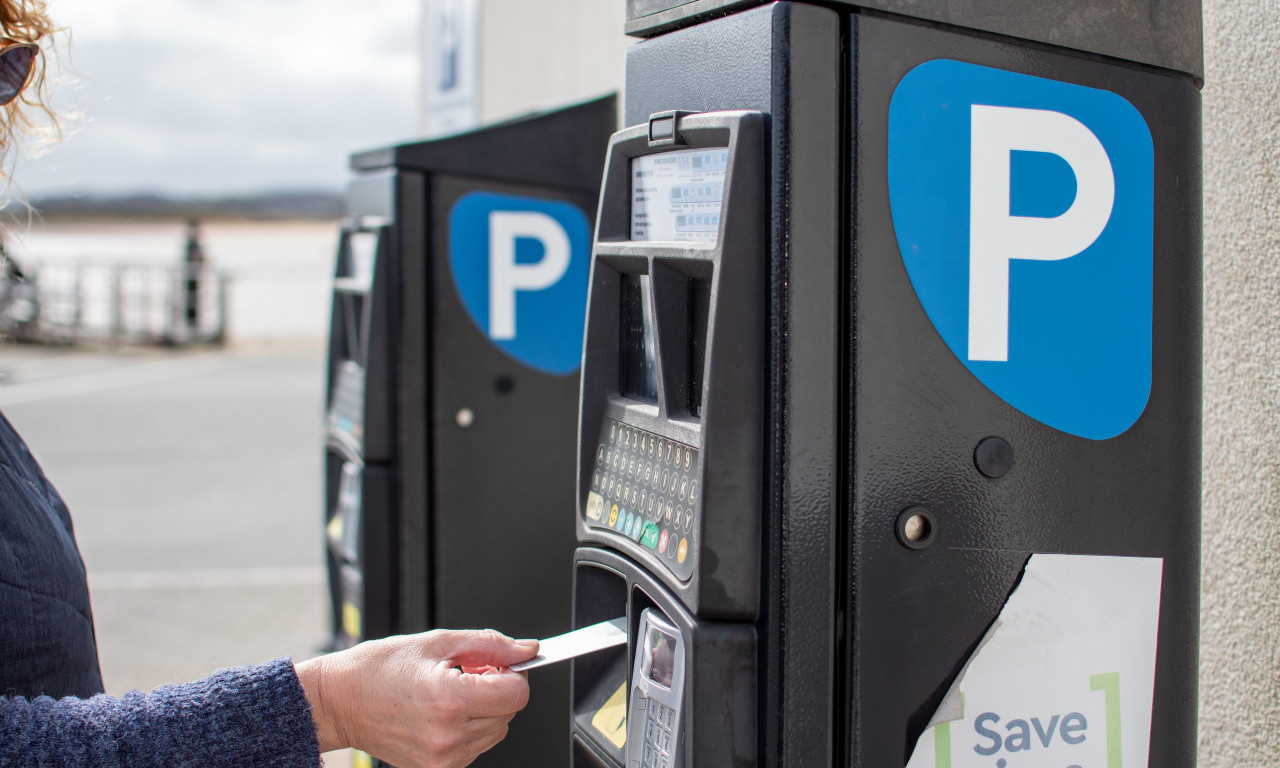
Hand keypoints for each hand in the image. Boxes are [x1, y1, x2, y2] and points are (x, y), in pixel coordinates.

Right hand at [296, 629, 538, 767]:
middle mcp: (448, 735)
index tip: (498, 665)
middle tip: (467, 673)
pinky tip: (443, 712)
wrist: (340, 700)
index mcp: (449, 699)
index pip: (517, 695)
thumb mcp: (438, 642)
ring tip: (450, 692)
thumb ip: (490, 645)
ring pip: (496, 731)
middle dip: (496, 689)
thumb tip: (527, 649)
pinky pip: (476, 746)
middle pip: (509, 713)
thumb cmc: (379, 668)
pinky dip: (469, 727)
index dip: (514, 674)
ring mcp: (442, 758)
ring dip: (484, 709)